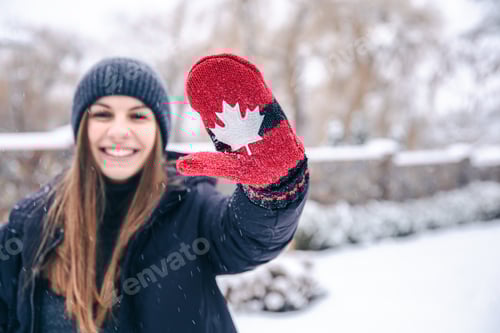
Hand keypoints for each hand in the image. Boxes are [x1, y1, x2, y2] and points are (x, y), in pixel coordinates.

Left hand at [176, 54, 304, 184]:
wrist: (280, 172)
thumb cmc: (253, 170)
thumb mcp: (227, 168)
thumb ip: (206, 164)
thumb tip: (179, 165)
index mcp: (223, 128)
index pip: (208, 106)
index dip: (199, 95)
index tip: (191, 82)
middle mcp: (237, 116)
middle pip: (223, 92)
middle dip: (213, 78)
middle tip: (201, 66)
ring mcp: (254, 110)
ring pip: (241, 87)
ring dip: (232, 73)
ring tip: (221, 60)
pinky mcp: (270, 108)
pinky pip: (260, 90)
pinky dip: (252, 78)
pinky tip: (244, 68)